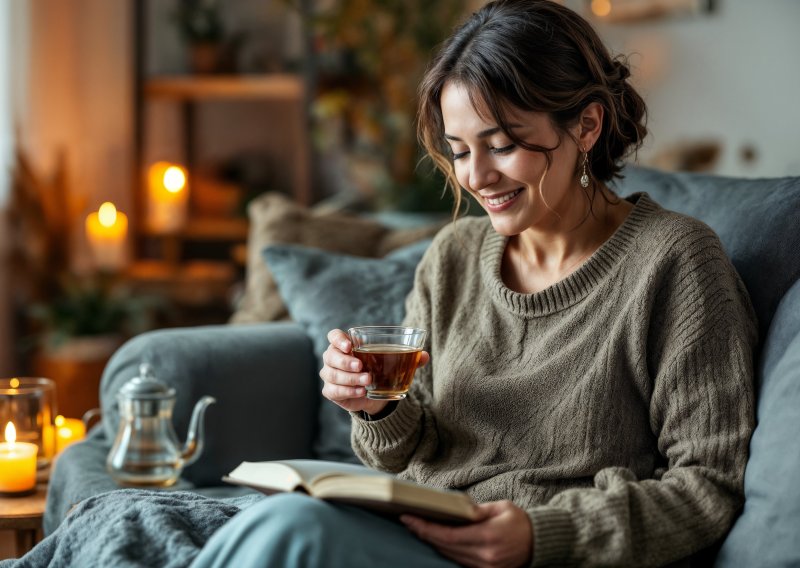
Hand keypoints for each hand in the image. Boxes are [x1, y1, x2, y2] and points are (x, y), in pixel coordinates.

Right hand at [320, 329, 429, 414]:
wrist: (376, 394)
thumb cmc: (381, 369)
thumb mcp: (396, 361)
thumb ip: (410, 356)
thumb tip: (425, 355)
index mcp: (345, 345)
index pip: (333, 336)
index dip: (338, 339)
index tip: (350, 346)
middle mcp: (333, 358)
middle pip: (330, 355)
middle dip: (345, 361)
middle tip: (361, 366)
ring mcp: (330, 375)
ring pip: (332, 374)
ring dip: (349, 378)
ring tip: (368, 381)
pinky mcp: (332, 391)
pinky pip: (333, 390)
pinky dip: (347, 391)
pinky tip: (361, 392)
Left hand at [401, 500, 532, 567]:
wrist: (540, 544)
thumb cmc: (521, 522)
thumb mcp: (502, 508)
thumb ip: (479, 510)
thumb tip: (458, 508)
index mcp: (489, 537)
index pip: (449, 536)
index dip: (427, 528)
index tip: (410, 519)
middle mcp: (486, 556)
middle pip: (446, 547)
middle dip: (425, 534)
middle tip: (409, 521)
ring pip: (451, 556)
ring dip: (434, 543)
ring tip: (419, 528)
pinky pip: (460, 562)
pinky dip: (447, 551)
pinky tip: (438, 540)